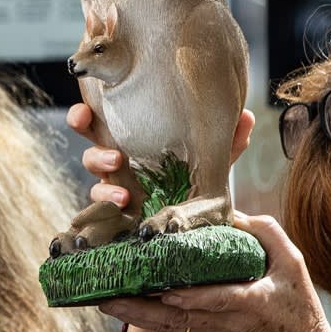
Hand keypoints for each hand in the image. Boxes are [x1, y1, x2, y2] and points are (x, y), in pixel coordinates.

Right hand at [64, 101, 255, 212]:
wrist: (198, 218)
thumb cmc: (197, 175)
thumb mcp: (212, 156)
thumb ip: (227, 139)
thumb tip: (247, 117)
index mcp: (130, 139)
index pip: (98, 122)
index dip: (83, 117)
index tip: (85, 114)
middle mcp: (117, 163)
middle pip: (90, 153)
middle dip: (95, 154)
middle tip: (115, 159)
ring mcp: (116, 191)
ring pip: (94, 185)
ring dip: (105, 188)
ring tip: (124, 195)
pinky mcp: (118, 217)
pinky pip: (102, 215)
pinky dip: (107, 213)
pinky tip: (122, 214)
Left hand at [97, 211, 330, 331]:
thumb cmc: (297, 308)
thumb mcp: (293, 265)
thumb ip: (266, 234)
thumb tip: (230, 214)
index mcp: (249, 303)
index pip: (214, 299)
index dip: (187, 295)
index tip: (161, 287)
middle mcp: (222, 322)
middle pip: (172, 317)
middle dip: (136, 307)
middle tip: (103, 293)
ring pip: (164, 325)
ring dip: (132, 313)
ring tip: (100, 297)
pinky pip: (168, 327)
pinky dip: (143, 316)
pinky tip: (120, 302)